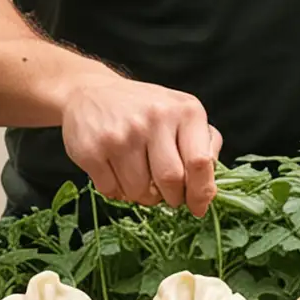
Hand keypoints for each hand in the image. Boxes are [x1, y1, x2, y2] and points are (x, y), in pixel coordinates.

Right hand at [60, 72, 221, 215]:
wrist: (89, 92)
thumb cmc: (144, 109)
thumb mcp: (181, 113)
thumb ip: (204, 143)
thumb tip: (210, 184)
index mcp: (185, 110)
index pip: (200, 162)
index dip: (201, 192)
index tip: (199, 206)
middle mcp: (154, 118)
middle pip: (171, 181)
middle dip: (172, 198)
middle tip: (167, 194)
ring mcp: (121, 134)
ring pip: (140, 192)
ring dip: (143, 196)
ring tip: (140, 177)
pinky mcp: (92, 150)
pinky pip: (112, 191)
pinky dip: (117, 191)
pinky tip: (117, 172)